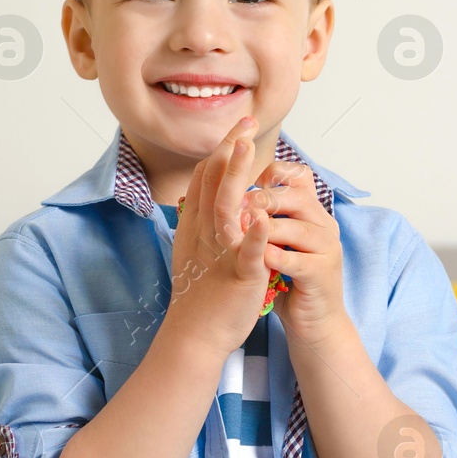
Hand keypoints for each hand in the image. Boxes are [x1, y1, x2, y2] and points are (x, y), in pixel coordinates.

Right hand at [163, 117, 276, 357]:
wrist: (194, 335)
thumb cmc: (200, 296)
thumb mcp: (195, 251)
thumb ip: (198, 223)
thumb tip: (200, 198)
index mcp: (196, 226)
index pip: (205, 179)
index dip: (222, 151)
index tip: (240, 128)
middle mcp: (203, 233)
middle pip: (212, 183)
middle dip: (229, 150)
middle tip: (246, 121)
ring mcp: (219, 252)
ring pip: (224, 208)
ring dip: (235, 176)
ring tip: (246, 147)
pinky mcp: (237, 274)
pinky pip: (245, 251)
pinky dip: (252, 233)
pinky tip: (262, 214)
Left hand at [248, 159, 346, 344]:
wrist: (313, 319)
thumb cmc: (288, 276)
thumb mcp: (276, 239)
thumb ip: (264, 215)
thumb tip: (230, 190)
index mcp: (310, 211)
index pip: (299, 176)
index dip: (273, 172)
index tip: (246, 182)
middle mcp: (323, 224)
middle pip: (298, 197)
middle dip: (264, 198)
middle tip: (237, 205)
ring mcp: (326, 249)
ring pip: (300, 228)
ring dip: (269, 228)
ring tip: (244, 229)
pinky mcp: (323, 275)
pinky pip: (301, 261)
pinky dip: (279, 258)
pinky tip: (261, 258)